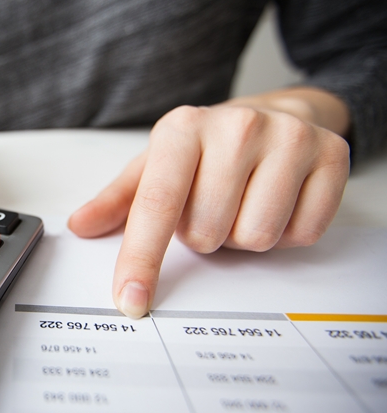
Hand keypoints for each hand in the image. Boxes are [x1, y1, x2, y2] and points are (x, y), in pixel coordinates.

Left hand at [68, 89, 350, 318]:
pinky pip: (301, 234)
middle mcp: (236, 126)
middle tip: (211, 205)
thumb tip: (79, 226)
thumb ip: (117, 201)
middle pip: (207, 234)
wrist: (275, 113)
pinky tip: (277, 201)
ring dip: (243, 236)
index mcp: (182, 129)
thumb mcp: (155, 166)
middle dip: (204, 235)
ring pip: (254, 238)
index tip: (131, 299)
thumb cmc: (206, 149)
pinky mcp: (332, 155)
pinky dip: (286, 233)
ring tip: (242, 202)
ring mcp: (289, 138)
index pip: (156, 206)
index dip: (141, 259)